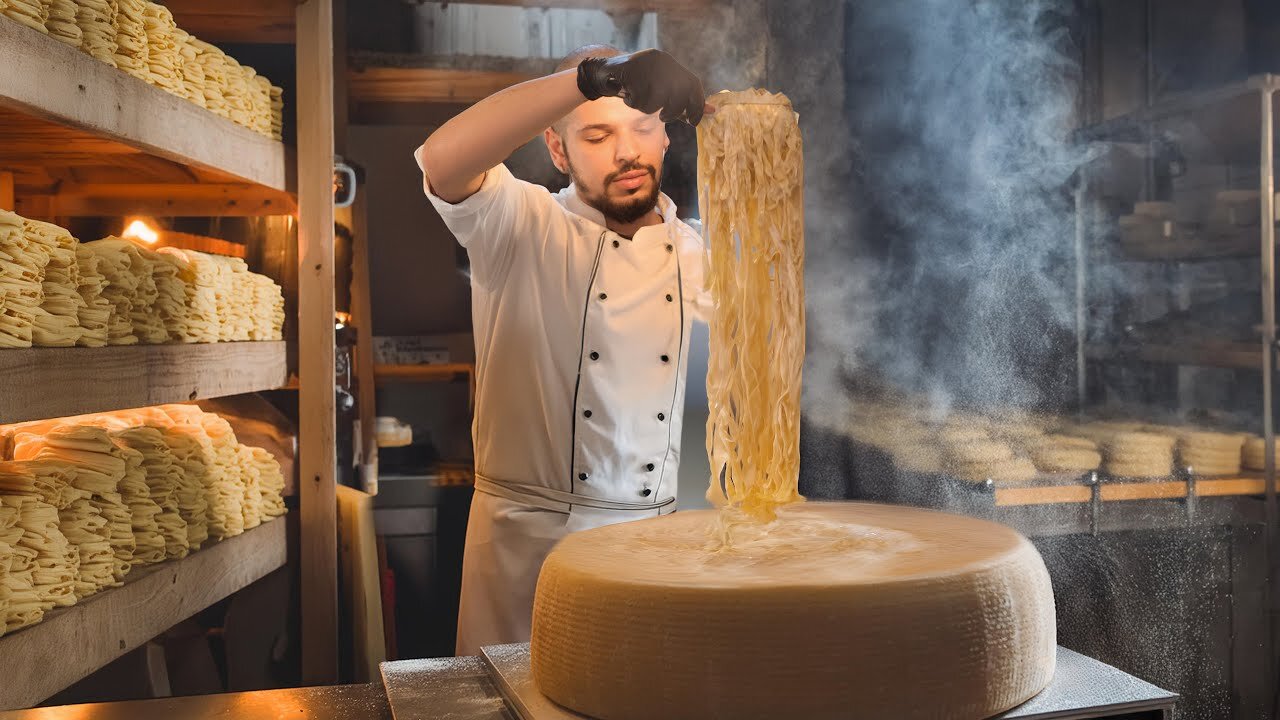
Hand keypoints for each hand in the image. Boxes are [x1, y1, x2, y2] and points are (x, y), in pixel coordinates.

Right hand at [577, 49, 707, 125]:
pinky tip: (629, 95)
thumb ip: (684, 101)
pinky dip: (635, 104)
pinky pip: (641, 98)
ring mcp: (647, 64)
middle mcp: (662, 61)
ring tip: (640, 101)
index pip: (693, 84)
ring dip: (650, 108)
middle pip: (679, 92)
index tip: (694, 121)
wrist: (606, 72)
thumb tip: (711, 111)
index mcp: (670, 64)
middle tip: (663, 117)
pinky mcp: (631, 69)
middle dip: (674, 111)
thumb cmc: (637, 86)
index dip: (696, 105)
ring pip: (659, 98)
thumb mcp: (663, 93)